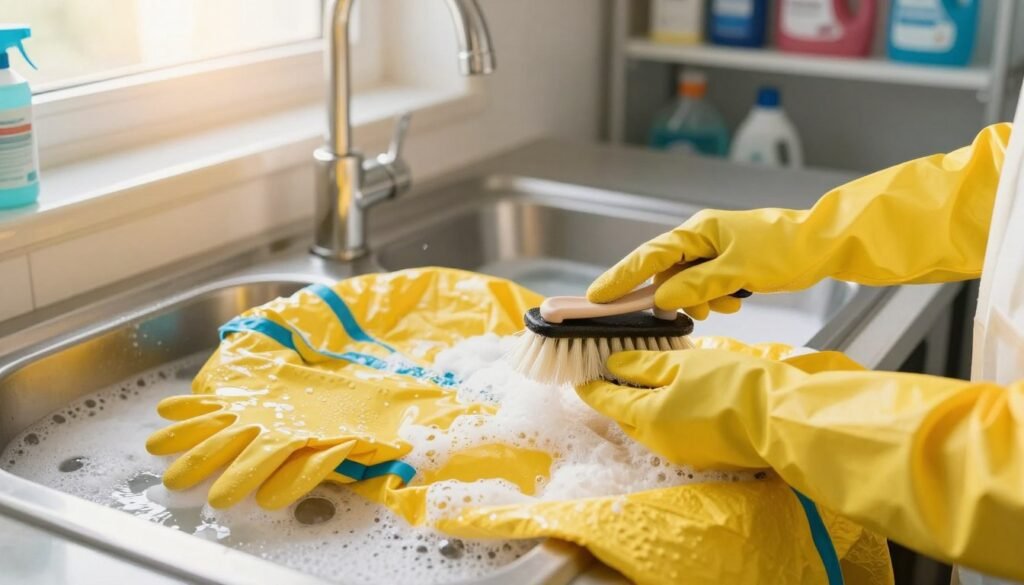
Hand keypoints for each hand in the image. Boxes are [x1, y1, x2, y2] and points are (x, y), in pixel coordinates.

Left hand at [576, 348, 857, 468]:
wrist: (781, 418)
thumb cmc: (733, 385)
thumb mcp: (683, 363)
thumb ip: (644, 365)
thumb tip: (614, 363)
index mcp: (647, 418)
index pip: (605, 401)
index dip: (590, 385)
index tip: (579, 373)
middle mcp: (658, 442)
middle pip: (624, 417)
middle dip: (615, 396)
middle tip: (611, 370)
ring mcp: (681, 453)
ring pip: (648, 426)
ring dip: (641, 405)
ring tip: (644, 378)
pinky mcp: (703, 455)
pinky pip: (671, 433)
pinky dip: (664, 414)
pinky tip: (675, 394)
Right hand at [587, 124, 1006, 319]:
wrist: (824, 244)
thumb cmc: (783, 249)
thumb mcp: (737, 270)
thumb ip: (696, 285)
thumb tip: (662, 299)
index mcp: (698, 230)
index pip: (648, 256)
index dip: (620, 277)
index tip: (596, 296)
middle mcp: (700, 237)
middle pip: (664, 271)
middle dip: (669, 296)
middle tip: (667, 315)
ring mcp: (714, 250)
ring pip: (686, 283)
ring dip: (698, 299)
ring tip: (723, 304)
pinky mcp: (728, 264)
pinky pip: (706, 285)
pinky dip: (714, 297)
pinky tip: (734, 300)